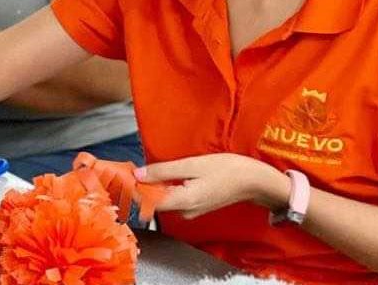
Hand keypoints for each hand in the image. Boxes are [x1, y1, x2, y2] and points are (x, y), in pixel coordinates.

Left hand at [137, 153, 289, 219]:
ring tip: (145, 169)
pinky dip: (164, 187)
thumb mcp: (193, 165)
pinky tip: (163, 175)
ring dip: (152, 186)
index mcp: (183, 202)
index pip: (146, 203)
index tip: (123, 175)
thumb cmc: (227, 170)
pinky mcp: (194, 206)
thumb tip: (137, 175)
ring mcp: (190, 211)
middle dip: (141, 186)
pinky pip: (172, 198)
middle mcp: (185, 211)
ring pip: (162, 199)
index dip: (132, 190)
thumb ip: (163, 171)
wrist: (254, 181)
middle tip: (130, 168)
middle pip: (153, 201)